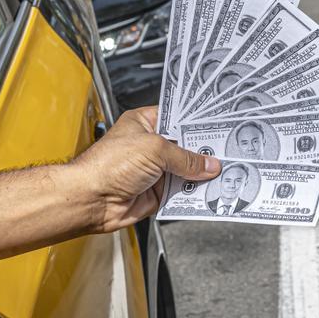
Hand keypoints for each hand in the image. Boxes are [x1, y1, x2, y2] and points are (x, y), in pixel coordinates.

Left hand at [69, 107, 220, 232]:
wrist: (91, 199)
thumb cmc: (108, 165)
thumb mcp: (154, 149)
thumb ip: (185, 157)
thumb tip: (208, 164)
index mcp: (144, 123)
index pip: (177, 118)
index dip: (197, 124)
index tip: (219, 127)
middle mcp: (149, 145)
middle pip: (185, 147)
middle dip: (204, 152)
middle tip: (227, 153)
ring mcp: (153, 170)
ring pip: (185, 172)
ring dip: (201, 175)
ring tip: (225, 173)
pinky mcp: (155, 193)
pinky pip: (180, 193)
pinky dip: (193, 194)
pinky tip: (208, 192)